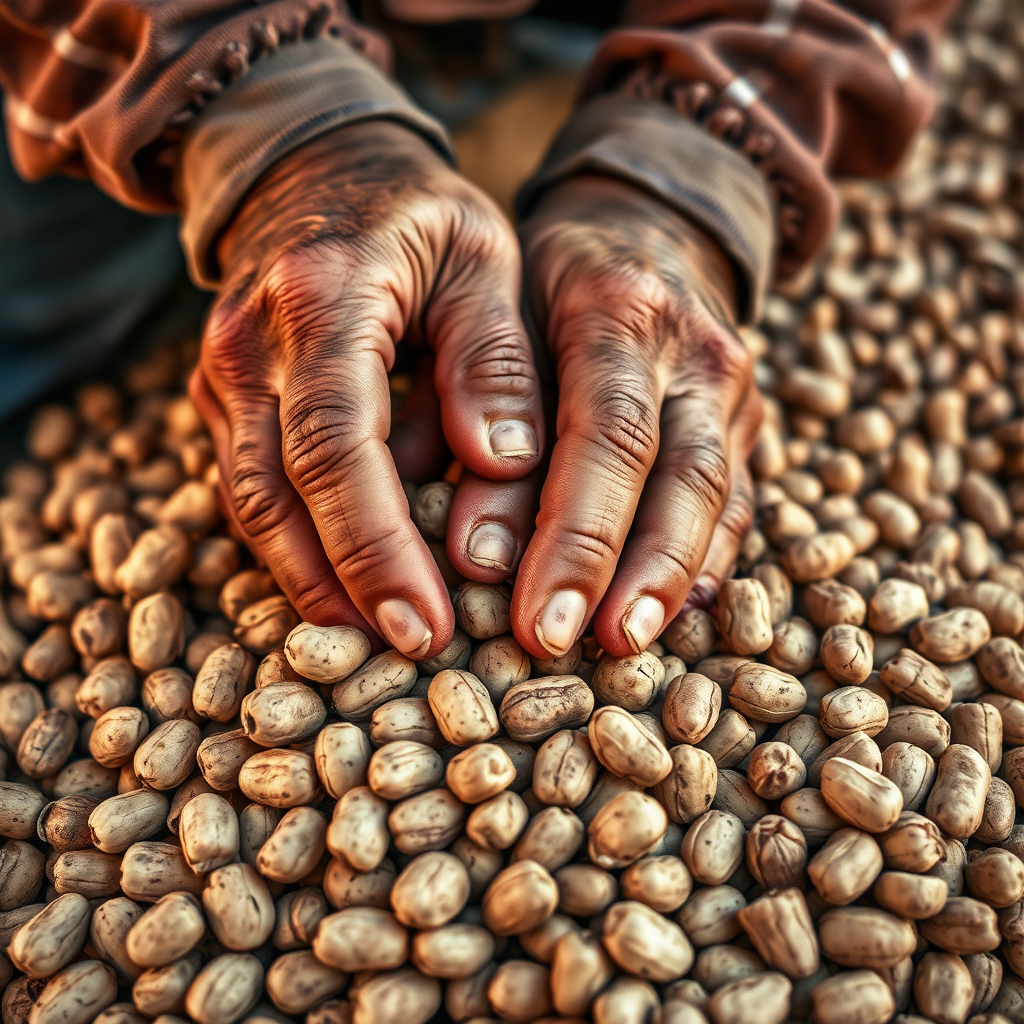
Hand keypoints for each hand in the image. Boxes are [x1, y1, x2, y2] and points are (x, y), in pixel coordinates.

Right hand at [189, 120, 542, 657]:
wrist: (315, 167)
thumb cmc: (419, 214)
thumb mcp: (483, 259)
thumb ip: (493, 359)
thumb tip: (501, 465)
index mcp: (321, 300)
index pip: (337, 446)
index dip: (376, 546)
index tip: (425, 624)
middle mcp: (249, 344)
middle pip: (276, 494)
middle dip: (338, 586)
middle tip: (403, 656)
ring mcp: (221, 374)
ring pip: (251, 504)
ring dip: (309, 581)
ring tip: (372, 643)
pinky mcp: (222, 398)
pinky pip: (250, 488)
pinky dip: (295, 546)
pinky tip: (343, 586)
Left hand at [501, 175, 761, 658]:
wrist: (646, 226)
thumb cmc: (542, 282)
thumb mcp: (494, 315)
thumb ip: (477, 418)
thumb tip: (470, 553)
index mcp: (619, 307)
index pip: (606, 434)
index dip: (577, 536)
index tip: (538, 619)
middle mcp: (692, 347)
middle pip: (677, 474)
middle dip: (629, 573)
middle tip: (576, 647)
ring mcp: (732, 384)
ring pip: (717, 492)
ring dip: (671, 578)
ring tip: (627, 645)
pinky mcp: (746, 417)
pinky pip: (737, 496)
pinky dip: (708, 557)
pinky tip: (679, 610)